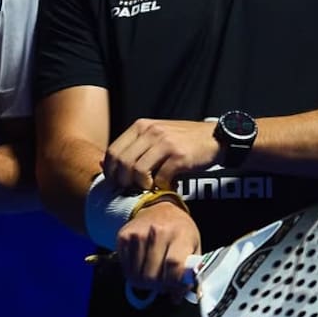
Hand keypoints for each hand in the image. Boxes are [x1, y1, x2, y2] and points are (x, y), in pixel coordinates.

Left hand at [103, 118, 218, 192]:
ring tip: (147, 188)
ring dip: (140, 185)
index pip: (113, 151)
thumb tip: (103, 163)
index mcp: (140, 126)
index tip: (115, 183)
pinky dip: (160, 187)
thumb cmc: (181, 140)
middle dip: (123, 182)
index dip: (110, 171)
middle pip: (123, 163)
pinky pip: (161, 177)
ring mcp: (165, 143)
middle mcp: (151, 131)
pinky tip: (164, 186)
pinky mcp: (179, 156)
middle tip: (130, 190)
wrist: (214, 137)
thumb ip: (131, 148)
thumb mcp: (153, 137)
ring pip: (138, 171)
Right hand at [116, 200, 201, 304]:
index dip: (174, 284)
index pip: (174, 266)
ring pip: (137, 276)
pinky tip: (142, 266)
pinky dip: (133, 273)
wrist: (159, 208)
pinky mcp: (123, 236)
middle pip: (152, 275)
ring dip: (145, 283)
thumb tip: (176, 298)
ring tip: (153, 276)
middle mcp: (157, 232)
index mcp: (180, 234)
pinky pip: (125, 268)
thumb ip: (190, 273)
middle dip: (158, 287)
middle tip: (163, 284)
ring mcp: (137, 234)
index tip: (175, 291)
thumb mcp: (194, 246)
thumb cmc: (180, 230)